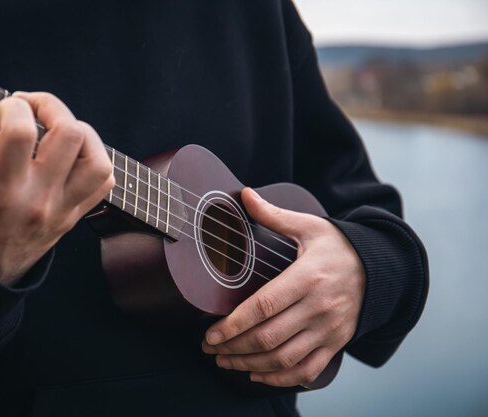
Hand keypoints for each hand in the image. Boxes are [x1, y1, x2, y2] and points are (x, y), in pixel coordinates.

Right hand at [0, 92, 113, 284]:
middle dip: (51, 106)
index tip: (1, 110)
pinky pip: (104, 182)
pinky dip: (93, 159)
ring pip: (98, 160)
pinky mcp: (75, 215)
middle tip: (32, 107)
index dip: (12, 107)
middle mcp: (39, 199)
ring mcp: (63, 209)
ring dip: (82, 133)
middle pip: (71, 136)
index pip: (21, 133)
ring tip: (57, 130)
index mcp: (1, 191)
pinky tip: (70, 154)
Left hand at [202, 188, 364, 386]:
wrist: (381, 269)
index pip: (264, 306)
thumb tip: (245, 194)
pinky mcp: (335, 343)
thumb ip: (273, 215)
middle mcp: (318, 307)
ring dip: (248, 364)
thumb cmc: (338, 246)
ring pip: (283, 359)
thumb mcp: (308, 226)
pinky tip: (256, 374)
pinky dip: (279, 378)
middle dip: (232, 347)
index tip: (210, 333)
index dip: (234, 324)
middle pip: (268, 337)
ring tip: (224, 361)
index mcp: (307, 277)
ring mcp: (328, 329)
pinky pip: (306, 371)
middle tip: (209, 348)